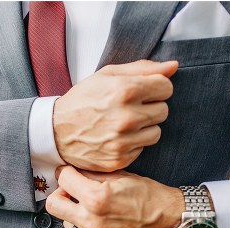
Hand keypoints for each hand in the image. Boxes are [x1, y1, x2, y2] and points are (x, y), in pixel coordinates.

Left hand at [46, 166, 183, 227]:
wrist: (172, 222)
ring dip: (76, 214)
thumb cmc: (150, 195)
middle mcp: (93, 222)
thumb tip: (73, 171)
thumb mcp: (121, 176)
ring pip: (69, 224)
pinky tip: (107, 223)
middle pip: (54, 205)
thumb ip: (93, 175)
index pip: (63, 180)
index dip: (66, 173)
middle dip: (62, 194)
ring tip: (94, 209)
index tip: (69, 173)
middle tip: (72, 192)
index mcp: (96, 198)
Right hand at [52, 60, 177, 171]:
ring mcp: (123, 140)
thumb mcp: (108, 75)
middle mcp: (126, 117)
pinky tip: (116, 137)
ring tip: (124, 123)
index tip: (144, 91)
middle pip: (164, 110)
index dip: (156, 88)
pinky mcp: (120, 158)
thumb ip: (143, 69)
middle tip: (131, 107)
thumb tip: (173, 66)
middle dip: (150, 107)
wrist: (56, 130)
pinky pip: (142, 148)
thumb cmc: (83, 99)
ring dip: (144, 127)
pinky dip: (133, 143)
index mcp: (125, 90)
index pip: (166, 87)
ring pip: (156, 132)